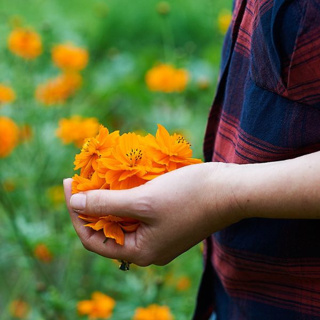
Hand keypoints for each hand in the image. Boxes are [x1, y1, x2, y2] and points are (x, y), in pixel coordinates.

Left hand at [63, 162, 241, 265]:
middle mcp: (148, 247)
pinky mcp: (167, 218)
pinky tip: (124, 176)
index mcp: (141, 252)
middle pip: (108, 227)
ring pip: (123, 216)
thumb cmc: (189, 196)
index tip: (69, 184)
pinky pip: (139, 209)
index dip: (76, 213)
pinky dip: (128, 194)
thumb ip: (106, 204)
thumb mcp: (143, 201)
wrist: (231, 190)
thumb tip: (75, 203)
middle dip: (93, 202)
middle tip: (84, 176)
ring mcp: (159, 233)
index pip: (94, 239)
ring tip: (100, 173)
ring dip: (111, 195)